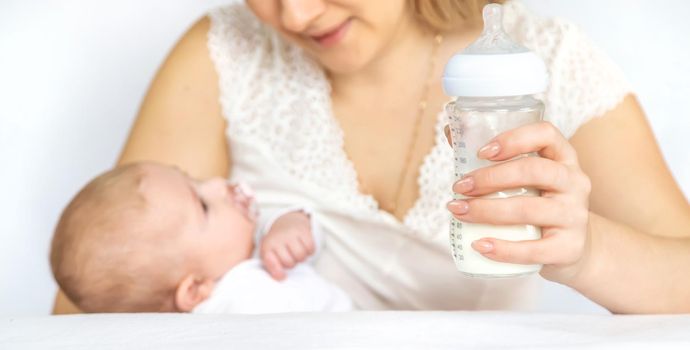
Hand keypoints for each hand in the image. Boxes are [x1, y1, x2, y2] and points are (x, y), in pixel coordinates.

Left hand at [260, 211, 315, 280]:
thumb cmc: (277, 243)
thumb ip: (272, 267)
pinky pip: (311, 248)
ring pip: (301, 256)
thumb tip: (281, 278)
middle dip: (292, 263)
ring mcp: (290, 233)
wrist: (286, 222)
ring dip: (301, 258)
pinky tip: (305, 247)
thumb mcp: (270, 253)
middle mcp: (278, 238)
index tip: (283, 276)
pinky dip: (310, 251)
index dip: (278, 272)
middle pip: (289, 263)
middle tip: (290, 257)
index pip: (272, 263)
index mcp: (267, 246)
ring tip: (297, 252)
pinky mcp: (303, 230)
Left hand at [445, 121, 591, 282]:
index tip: (481, 152)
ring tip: (459, 211)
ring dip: (487, 210)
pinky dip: (503, 249)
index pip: (546, 134)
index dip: (514, 139)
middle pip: (534, 170)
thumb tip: (451, 133)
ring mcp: (574, 216)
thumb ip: (493, 158)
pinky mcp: (569, 248)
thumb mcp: (527, 179)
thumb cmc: (539, 204)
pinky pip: (534, 250)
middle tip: (459, 187)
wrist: (571, 248)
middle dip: (490, 177)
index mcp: (563, 158)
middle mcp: (574, 182)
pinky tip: (479, 245)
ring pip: (529, 209)